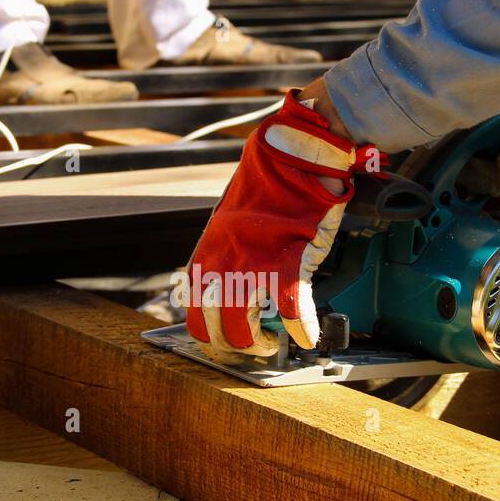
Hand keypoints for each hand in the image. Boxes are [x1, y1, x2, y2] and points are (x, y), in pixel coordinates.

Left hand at [182, 89, 376, 362]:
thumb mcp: (234, 223)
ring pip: (242, 327)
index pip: (193, 311)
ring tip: (270, 344)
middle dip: (229, 349)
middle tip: (250, 350)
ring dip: (257, 345)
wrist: (296, 150)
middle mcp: (222, 262)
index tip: (224, 345)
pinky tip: (306, 336)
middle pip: (211, 328)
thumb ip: (229, 257)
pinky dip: (300, 328)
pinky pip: (289, 309)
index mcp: (207, 254)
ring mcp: (253, 262)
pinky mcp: (289, 258)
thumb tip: (231, 291)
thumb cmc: (270, 185)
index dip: (208, 336)